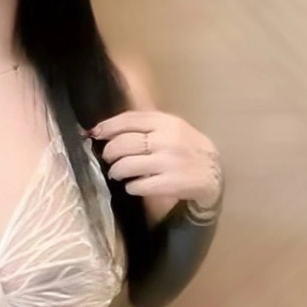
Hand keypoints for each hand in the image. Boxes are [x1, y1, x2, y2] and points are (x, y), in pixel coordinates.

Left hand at [87, 109, 223, 210]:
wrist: (213, 172)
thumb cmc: (186, 147)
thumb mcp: (172, 127)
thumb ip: (146, 124)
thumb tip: (105, 127)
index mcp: (166, 122)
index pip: (128, 120)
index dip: (107, 127)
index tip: (94, 134)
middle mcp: (166, 139)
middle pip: (122, 144)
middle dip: (109, 153)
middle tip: (108, 158)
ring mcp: (168, 162)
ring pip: (125, 165)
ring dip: (116, 171)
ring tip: (117, 173)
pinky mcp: (170, 183)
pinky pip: (137, 185)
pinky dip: (131, 187)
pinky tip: (133, 186)